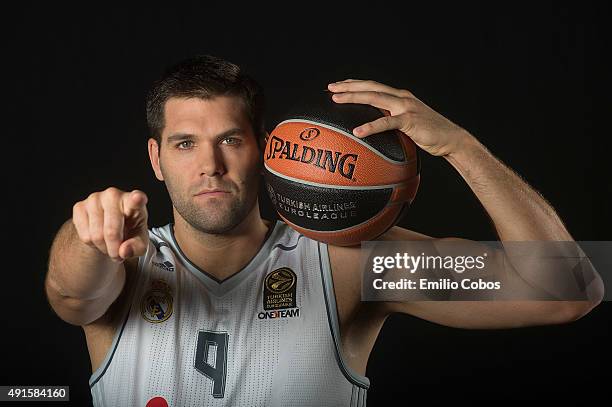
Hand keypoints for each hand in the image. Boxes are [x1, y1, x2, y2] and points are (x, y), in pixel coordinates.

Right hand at [72, 188, 148, 261]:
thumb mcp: (140, 243)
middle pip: (111, 231)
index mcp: (134, 201)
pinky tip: (98, 235)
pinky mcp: (79, 207)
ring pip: (96, 236)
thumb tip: (124, 251)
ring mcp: (95, 199)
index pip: (136, 199)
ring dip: (103, 247)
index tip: (139, 198)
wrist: (110, 227)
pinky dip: (91, 243)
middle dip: (114, 249)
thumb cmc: (130, 231)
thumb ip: (137, 248)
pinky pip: (84, 236)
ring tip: (109, 242)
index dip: (137, 199)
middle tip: (118, 252)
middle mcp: (114, 195)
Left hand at [328, 79, 471, 156]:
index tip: (338, 85)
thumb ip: (392, 122)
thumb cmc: (429, 135)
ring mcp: (406, 107)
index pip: (373, 86)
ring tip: (336, 99)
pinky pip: (386, 123)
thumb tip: (374, 131)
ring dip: (354, 97)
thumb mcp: (407, 125)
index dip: (355, 84)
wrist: (451, 139)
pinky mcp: (409, 121)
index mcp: (400, 97)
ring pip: (375, 98)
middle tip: (330, 88)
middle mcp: (401, 98)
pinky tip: (357, 131)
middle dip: (349, 86)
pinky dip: (370, 126)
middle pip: (370, 87)